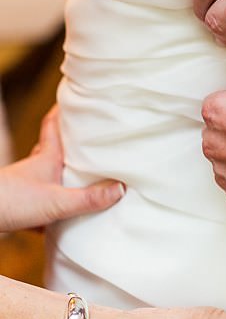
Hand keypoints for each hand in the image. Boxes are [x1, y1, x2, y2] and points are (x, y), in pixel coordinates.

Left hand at [0, 106, 123, 232]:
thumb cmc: (10, 202)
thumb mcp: (55, 202)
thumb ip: (88, 198)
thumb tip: (121, 188)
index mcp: (46, 159)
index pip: (53, 127)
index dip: (62, 111)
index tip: (74, 98)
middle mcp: (35, 169)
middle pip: (53, 150)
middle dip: (70, 143)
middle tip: (90, 136)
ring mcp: (27, 188)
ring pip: (49, 177)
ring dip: (64, 175)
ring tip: (86, 177)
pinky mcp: (21, 207)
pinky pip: (43, 204)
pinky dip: (54, 209)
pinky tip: (65, 220)